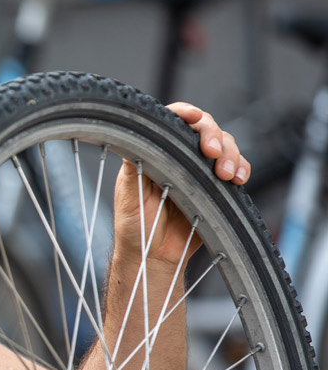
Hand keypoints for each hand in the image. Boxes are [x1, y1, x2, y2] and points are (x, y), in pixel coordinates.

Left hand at [112, 103, 249, 268]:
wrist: (153, 257)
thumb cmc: (134, 226)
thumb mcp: (127, 191)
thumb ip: (133, 164)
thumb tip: (133, 137)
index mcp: (155, 152)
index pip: (172, 122)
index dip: (184, 112)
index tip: (193, 116)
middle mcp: (179, 157)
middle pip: (204, 129)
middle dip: (213, 135)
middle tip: (212, 153)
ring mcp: (199, 171)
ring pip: (225, 146)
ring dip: (231, 153)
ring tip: (226, 173)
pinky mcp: (216, 188)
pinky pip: (236, 169)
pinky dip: (242, 169)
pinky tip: (237, 178)